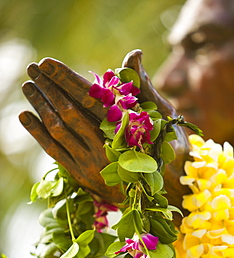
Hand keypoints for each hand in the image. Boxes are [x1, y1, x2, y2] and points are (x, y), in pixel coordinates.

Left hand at [19, 50, 189, 210]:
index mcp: (126, 125)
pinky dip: (39, 133)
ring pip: (60, 130)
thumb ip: (143, 85)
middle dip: (49, 87)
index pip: (89, 97)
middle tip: (32, 68)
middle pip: (69, 111)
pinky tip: (27, 116)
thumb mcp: (163, 114)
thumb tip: (132, 54)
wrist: (168, 189)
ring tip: (28, 86)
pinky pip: (56, 152)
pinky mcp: (84, 174)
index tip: (48, 63)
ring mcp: (93, 161)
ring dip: (42, 106)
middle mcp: (106, 143)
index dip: (66, 79)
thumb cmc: (169, 147)